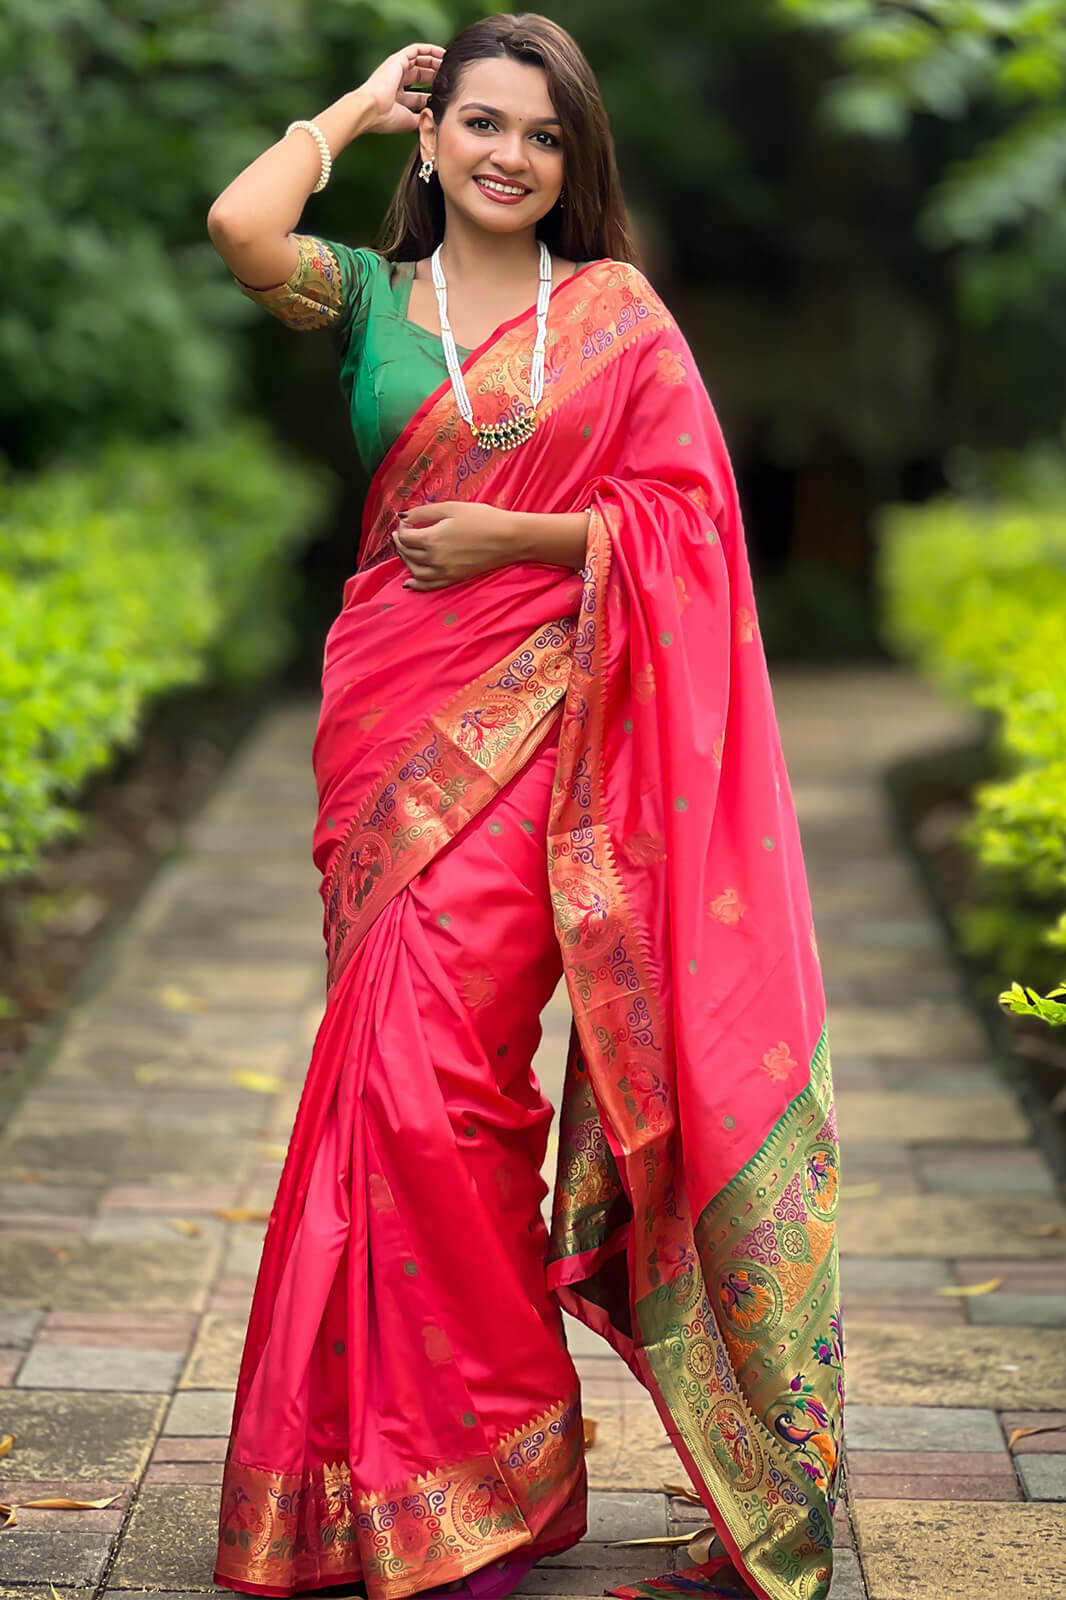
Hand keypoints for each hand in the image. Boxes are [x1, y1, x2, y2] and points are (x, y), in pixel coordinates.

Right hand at [357, 43, 444, 134]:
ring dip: (435, 61)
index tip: (447, 95)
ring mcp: (396, 69)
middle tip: (451, 78)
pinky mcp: (397, 59)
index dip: (433, 94)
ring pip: (419, 60)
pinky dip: (429, 50)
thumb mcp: (409, 121)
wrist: (371, 109)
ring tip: (449, 63)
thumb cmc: (386, 119)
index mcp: (397, 98)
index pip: (419, 94)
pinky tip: (442, 53)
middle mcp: (396, 81)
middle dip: (436, 76)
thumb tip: (434, 117)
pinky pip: (416, 49)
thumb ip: (421, 117)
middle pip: (421, 75)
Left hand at [393, 501, 516, 589]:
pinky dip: (416, 584)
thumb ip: (423, 512)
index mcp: (432, 539)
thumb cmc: (483, 519)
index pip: (405, 536)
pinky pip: (429, 586)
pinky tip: (409, 582)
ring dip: (405, 560)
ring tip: (405, 550)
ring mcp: (444, 572)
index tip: (406, 520)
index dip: (401, 527)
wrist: (509, 538)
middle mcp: (435, 559)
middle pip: (407, 553)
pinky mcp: (454, 579)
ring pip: (415, 570)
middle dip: (401, 542)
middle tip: (400, 532)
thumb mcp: (451, 508)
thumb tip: (402, 516)